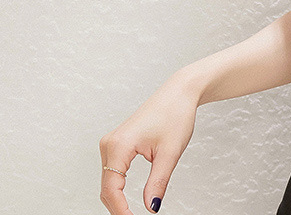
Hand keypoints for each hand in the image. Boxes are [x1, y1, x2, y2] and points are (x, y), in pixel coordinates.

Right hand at [99, 73, 199, 213]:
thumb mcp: (170, 152)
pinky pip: (113, 171)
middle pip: (107, 188)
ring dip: (117, 199)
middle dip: (118, 208)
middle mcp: (110, 143)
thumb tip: (151, 208)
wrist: (180, 92)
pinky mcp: (118, 142)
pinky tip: (126, 199)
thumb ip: (158, 182)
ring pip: (109, 180)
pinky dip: (119, 187)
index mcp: (119, 145)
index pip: (112, 190)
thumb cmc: (176, 114)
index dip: (121, 211)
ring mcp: (112, 141)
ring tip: (130, 214)